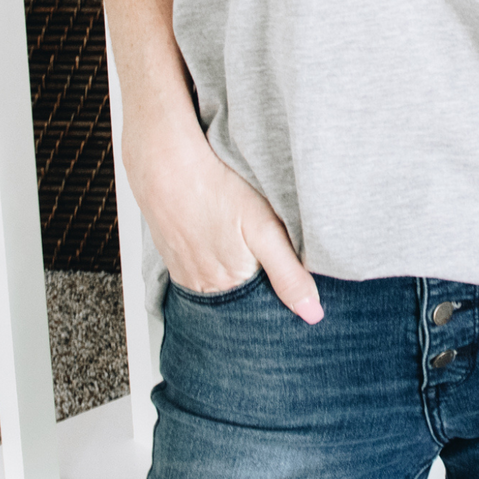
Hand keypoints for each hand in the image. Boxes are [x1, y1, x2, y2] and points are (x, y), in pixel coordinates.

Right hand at [122, 95, 323, 324]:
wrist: (165, 164)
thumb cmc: (218, 189)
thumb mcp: (265, 230)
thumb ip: (289, 274)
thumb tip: (313, 314)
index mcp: (230, 286)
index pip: (262, 305)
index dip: (279, 290)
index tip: (291, 272)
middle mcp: (204, 287)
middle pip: (240, 295)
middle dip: (257, 281)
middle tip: (263, 247)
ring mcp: (183, 271)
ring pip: (219, 281)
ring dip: (234, 268)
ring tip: (240, 239)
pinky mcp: (172, 255)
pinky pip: (199, 267)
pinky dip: (212, 257)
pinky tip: (219, 235)